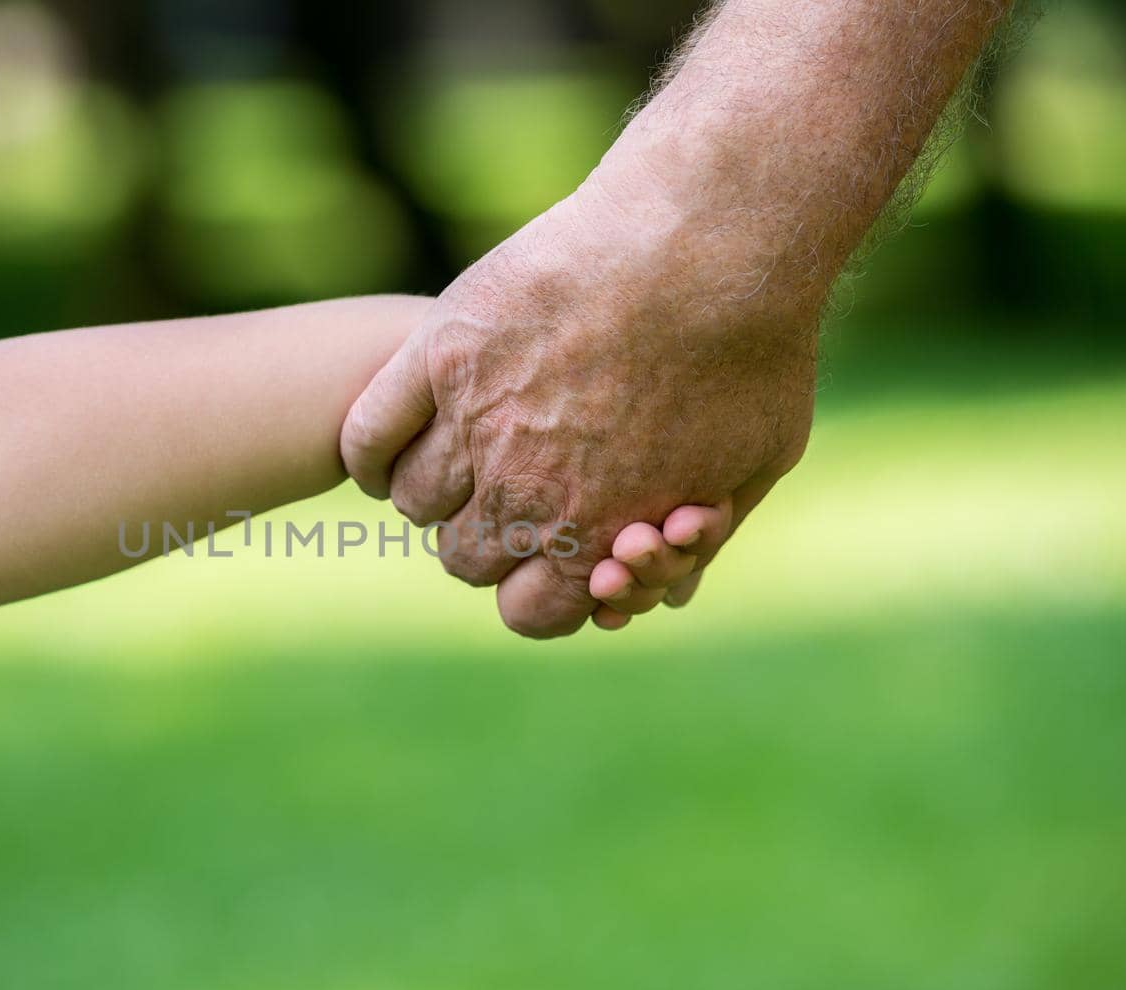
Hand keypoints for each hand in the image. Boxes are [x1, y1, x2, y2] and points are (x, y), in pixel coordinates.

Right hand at [341, 135, 817, 638]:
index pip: (526, 613)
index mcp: (596, 537)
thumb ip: (702, 536)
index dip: (536, 586)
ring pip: (417, 498)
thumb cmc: (752, 347)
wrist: (710, 238)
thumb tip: (674, 588)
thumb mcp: (757, 462)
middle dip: (487, 535)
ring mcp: (475, 425)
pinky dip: (372, 450)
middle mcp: (525, 496)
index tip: (545, 551)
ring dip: (436, 486)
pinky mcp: (441, 356)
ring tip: (460, 447)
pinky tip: (393, 439)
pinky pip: (368, 434)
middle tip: (506, 488)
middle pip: (463, 558)